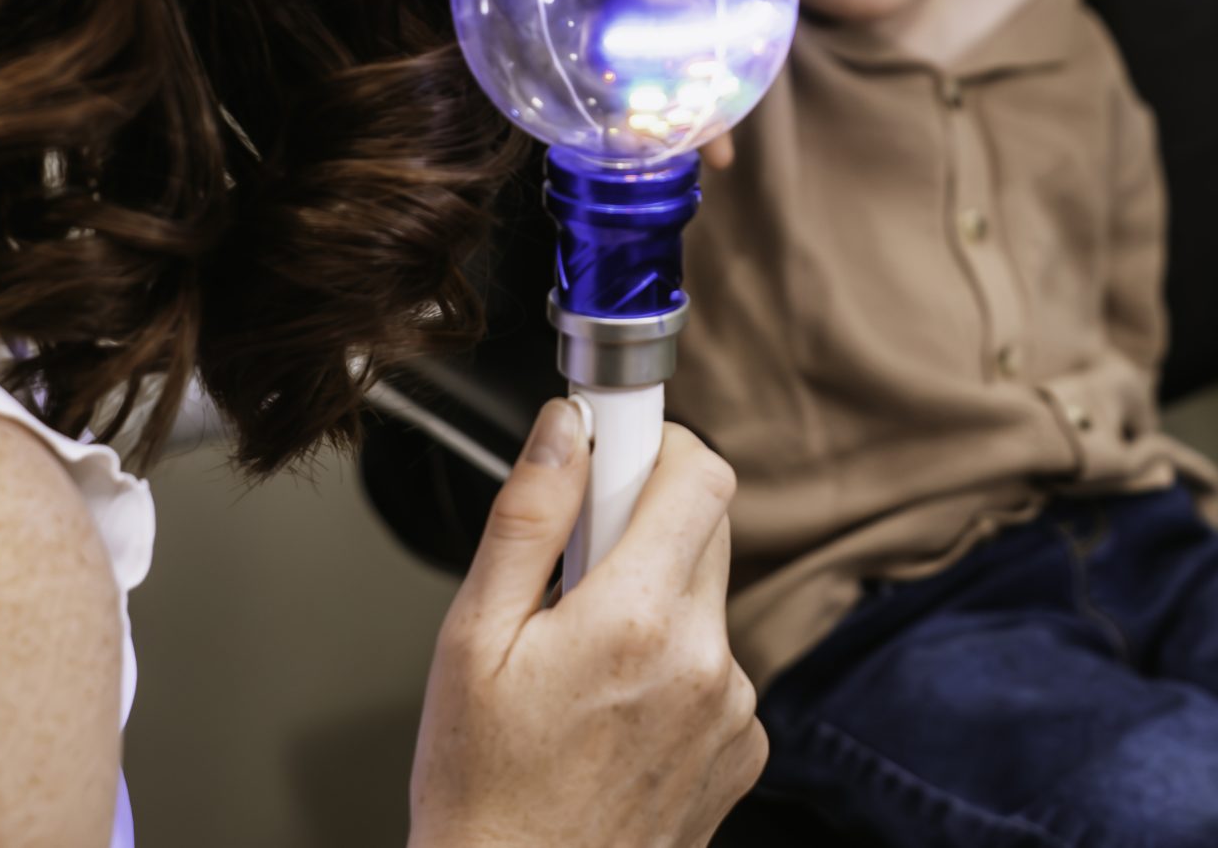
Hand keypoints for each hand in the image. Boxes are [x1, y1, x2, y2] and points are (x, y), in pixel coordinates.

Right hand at [409, 402, 765, 847]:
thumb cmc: (483, 789)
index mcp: (636, 620)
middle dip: (643, 526)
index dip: (658, 446)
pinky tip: (612, 715)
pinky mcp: (744, 752)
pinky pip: (716, 671)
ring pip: (705, 602)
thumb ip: (528, 518)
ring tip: (579, 668)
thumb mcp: (473, 639)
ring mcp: (732, 712)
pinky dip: (674, 671)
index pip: (702, 476)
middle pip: (706, 530)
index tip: (615, 457)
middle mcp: (705, 662)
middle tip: (571, 573)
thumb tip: (564, 430)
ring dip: (654, 605)